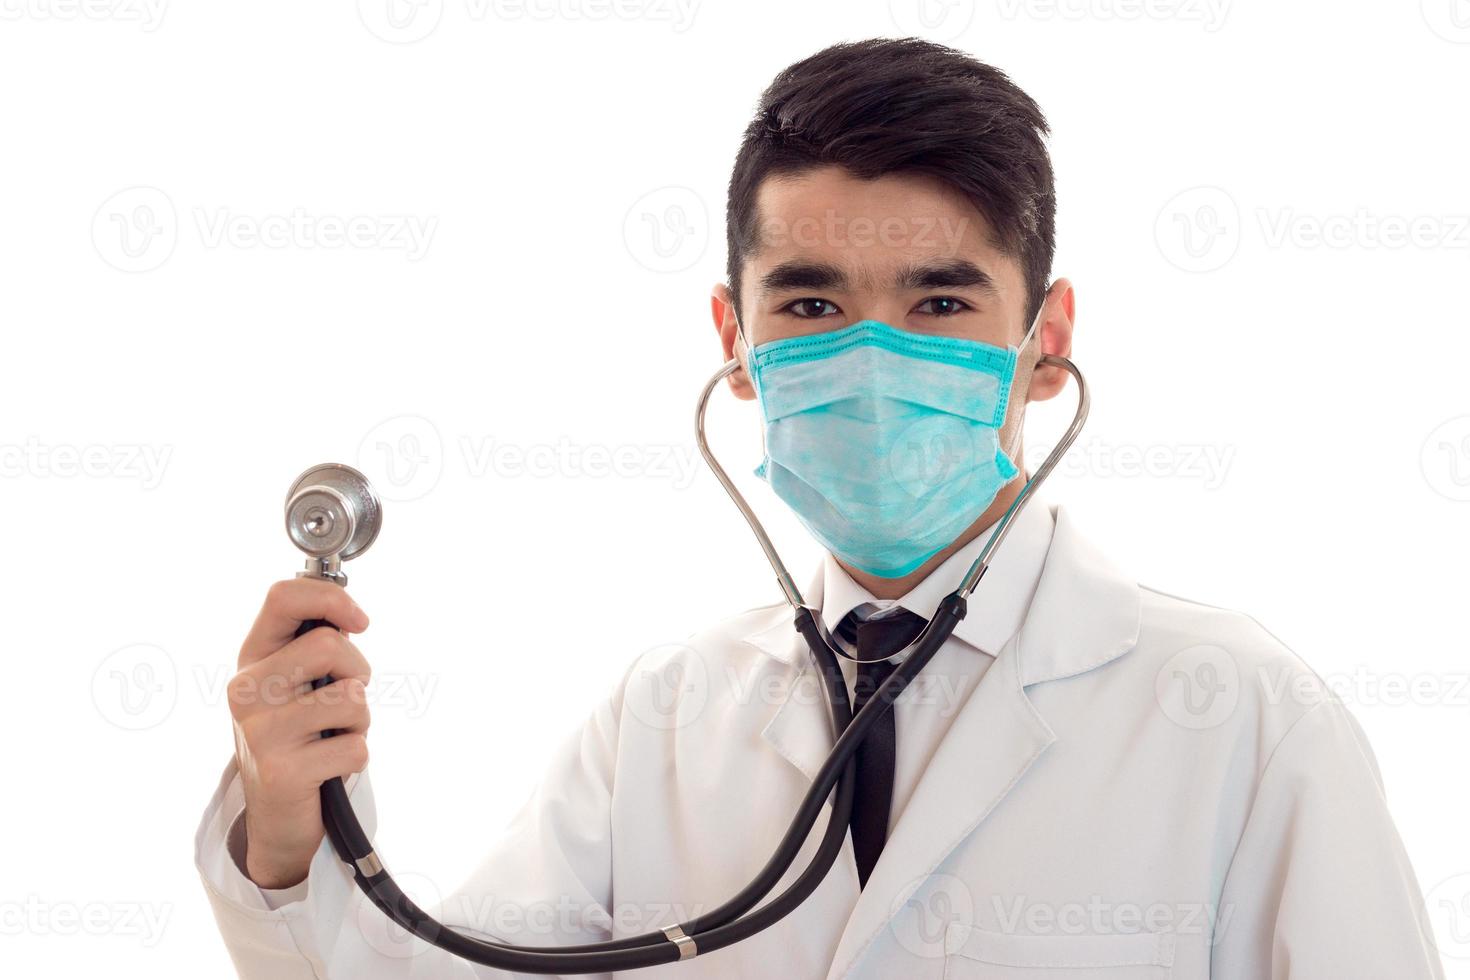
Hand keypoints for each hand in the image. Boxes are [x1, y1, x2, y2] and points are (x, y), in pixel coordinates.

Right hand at [228, 577, 371, 888]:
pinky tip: (329, 767)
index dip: (333, 599)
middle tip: (346, 697)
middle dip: (358, 672)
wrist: (277, 816)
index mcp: (251, 659)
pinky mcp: (282, 772)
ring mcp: (260, 732)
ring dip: (360, 721)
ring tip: (333, 735)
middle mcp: (245, 691)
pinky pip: (356, 747)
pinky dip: (356, 757)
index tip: (359, 623)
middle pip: (329, 646)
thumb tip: (350, 616)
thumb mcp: (296, 684)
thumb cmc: (300, 737)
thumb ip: (315, 646)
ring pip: (352, 698)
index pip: (283, 597)